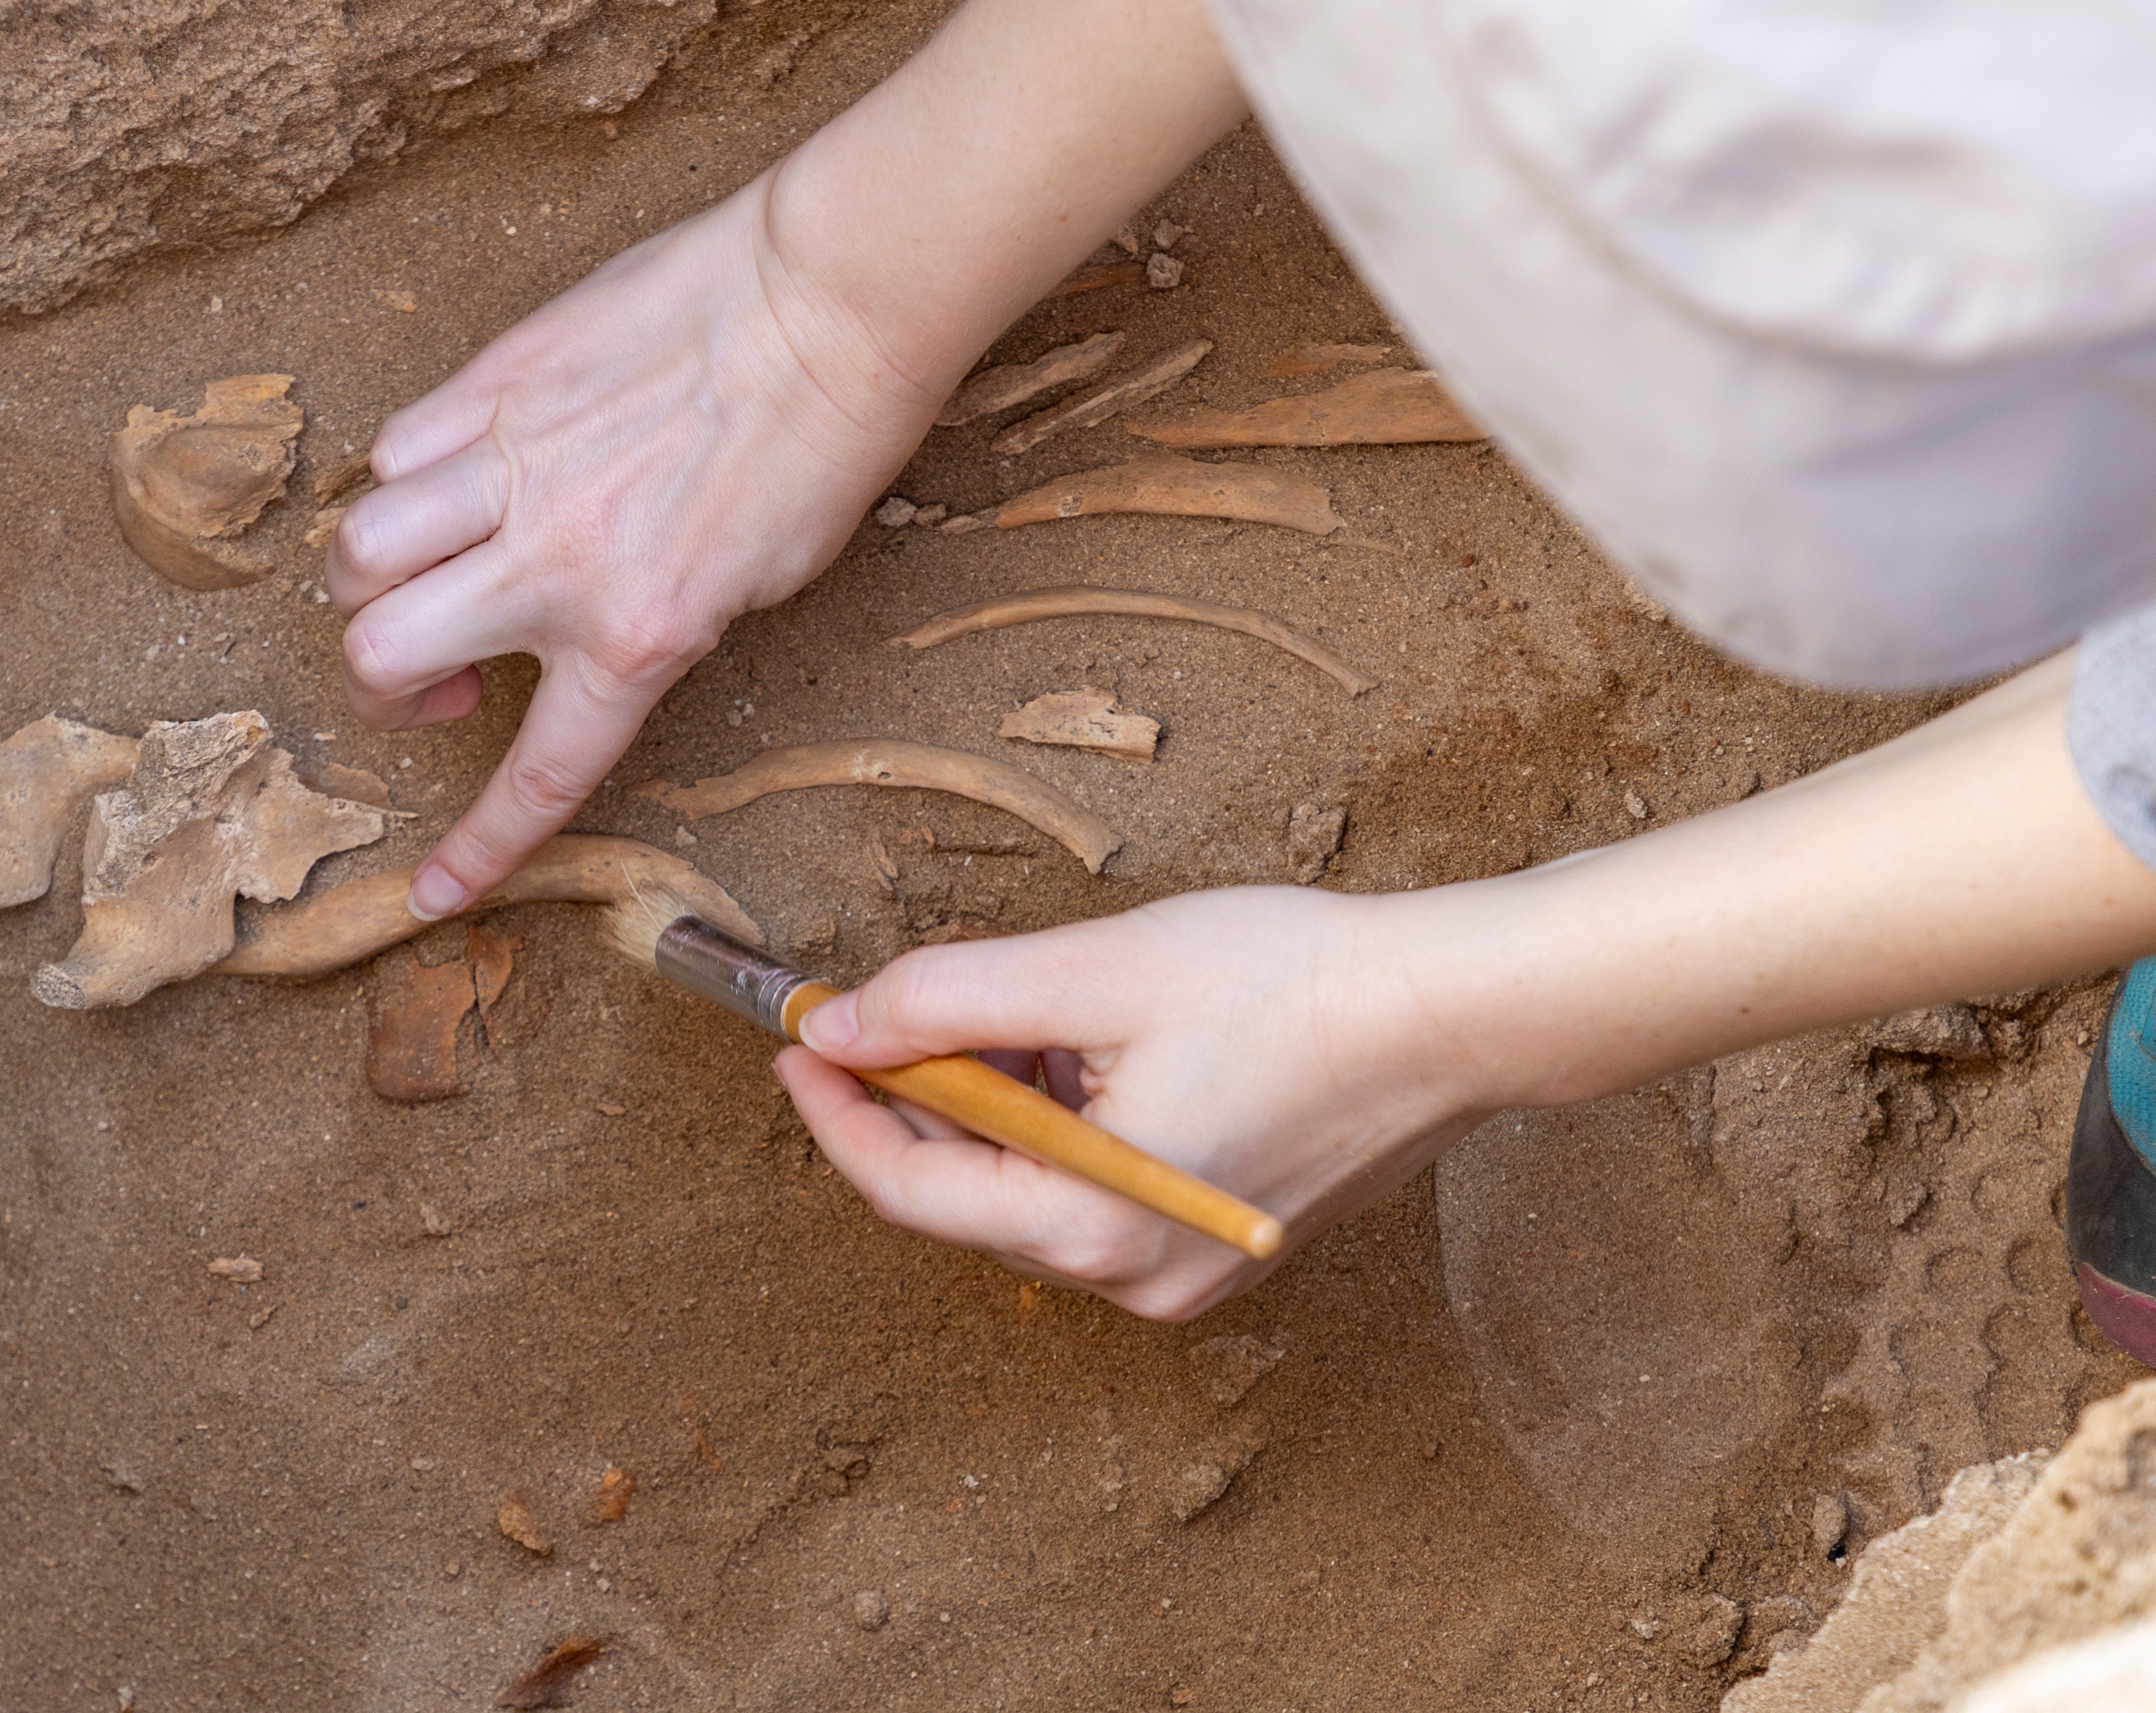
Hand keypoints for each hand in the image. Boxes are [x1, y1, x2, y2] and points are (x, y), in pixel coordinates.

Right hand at [327, 172, 937, 916]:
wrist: (825, 304)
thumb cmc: (818, 444)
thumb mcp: (751, 584)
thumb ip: (644, 624)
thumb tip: (564, 631)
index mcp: (637, 634)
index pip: (533, 776)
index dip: (475, 850)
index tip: (431, 895)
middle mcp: (555, 561)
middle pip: (380, 649)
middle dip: (382, 682)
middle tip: (440, 670)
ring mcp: (514, 465)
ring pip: (362, 547)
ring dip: (374, 576)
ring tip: (427, 566)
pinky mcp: (495, 380)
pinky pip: (399, 447)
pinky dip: (408, 474)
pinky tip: (457, 470)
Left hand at [775, 887, 1490, 1320]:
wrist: (1451, 1013)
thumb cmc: (1289, 982)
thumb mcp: (1093, 969)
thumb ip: (950, 999)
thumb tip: (838, 1023)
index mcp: (1097, 1227)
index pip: (910, 1191)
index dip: (837, 1115)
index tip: (796, 1042)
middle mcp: (1137, 1279)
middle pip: (967, 1196)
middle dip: (914, 1098)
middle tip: (885, 1005)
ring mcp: (1186, 1272)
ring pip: (1030, 1191)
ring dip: (992, 1105)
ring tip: (1011, 1006)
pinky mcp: (1220, 1243)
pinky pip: (1094, 1192)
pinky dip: (1058, 1123)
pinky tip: (1082, 1046)